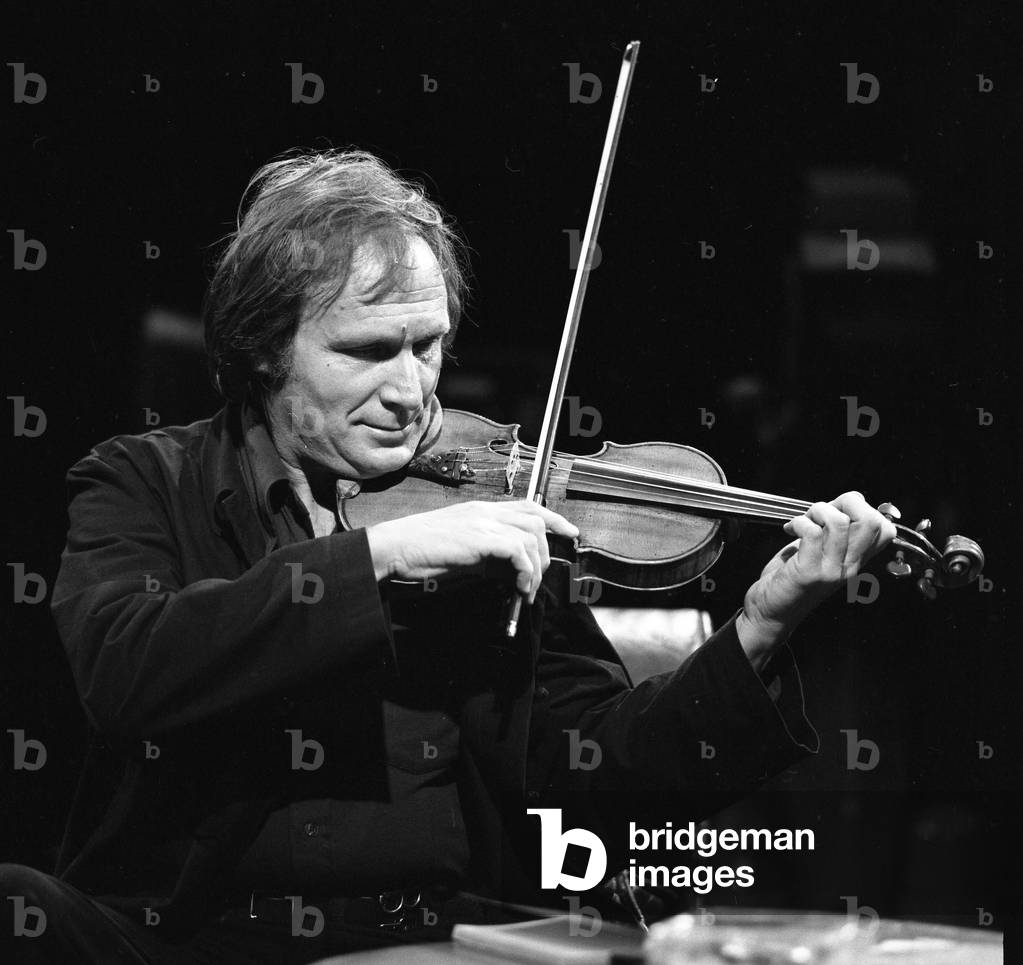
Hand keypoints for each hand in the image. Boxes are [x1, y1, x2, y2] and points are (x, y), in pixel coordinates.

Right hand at [365, 500, 578, 602]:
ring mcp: (481, 521)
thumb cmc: (421, 553)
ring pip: (530, 535)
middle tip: (539, 579)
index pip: (528, 506)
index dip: (554, 519)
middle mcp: (484, 511)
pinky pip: (517, 551)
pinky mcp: (477, 538)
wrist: (392, 548)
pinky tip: (518, 587)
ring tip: (525, 589)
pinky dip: (524, 571)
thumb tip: (514, 572)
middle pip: (536, 519)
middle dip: (546, 550)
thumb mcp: (463, 552)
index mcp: (480, 510)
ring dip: (534, 567)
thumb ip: (489, 556)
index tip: (570, 534)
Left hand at [737, 492, 896, 666]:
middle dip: (845, 502)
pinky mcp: (809, 572)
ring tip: (804, 521)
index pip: (885, 529)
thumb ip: (836, 527)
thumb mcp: (821, 550)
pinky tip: (790, 529)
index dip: (863, 508)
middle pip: (871, 521)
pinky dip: (798, 522)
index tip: (838, 510)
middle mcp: (850, 566)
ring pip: (839, 522)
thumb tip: (854, 498)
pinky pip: (811, 532)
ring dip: (817, 511)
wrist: (771, 612)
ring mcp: (832, 570)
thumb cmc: (791, 579)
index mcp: (856, 559)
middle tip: (822, 512)